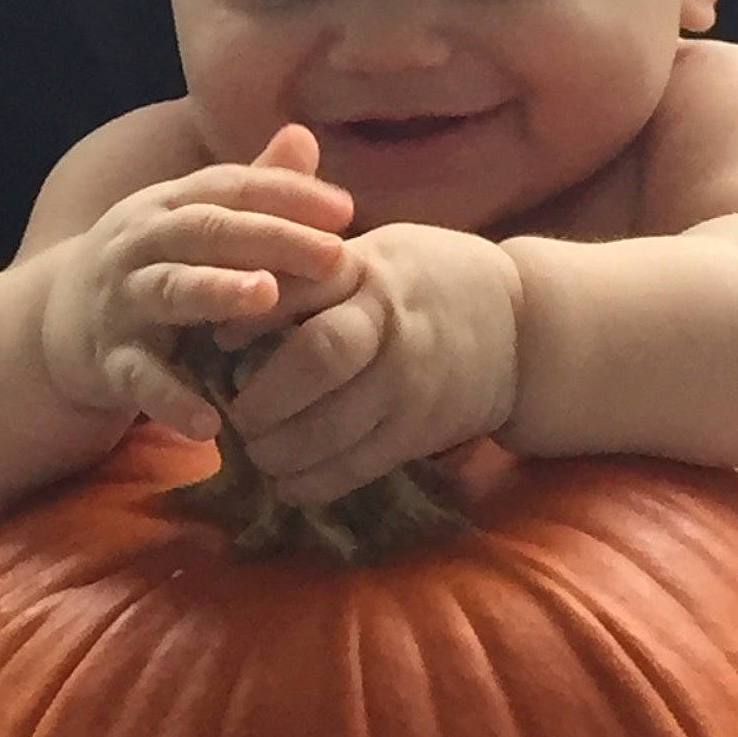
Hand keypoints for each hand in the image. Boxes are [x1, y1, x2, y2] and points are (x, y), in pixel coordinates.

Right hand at [40, 125, 354, 437]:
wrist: (60, 323)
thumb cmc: (153, 267)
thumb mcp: (193, 225)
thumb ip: (250, 189)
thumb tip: (304, 135)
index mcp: (168, 206)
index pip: (230, 188)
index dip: (286, 193)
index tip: (345, 210)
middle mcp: (141, 244)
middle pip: (207, 231)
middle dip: (271, 238)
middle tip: (332, 255)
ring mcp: (122, 301)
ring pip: (170, 290)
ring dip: (216, 291)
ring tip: (265, 297)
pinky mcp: (109, 360)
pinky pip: (140, 378)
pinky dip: (171, 399)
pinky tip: (210, 424)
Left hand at [219, 221, 523, 504]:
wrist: (521, 326)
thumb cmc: (424, 281)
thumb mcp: (376, 253)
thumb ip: (313, 268)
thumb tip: (229, 294)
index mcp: (368, 271)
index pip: (303, 283)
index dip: (252, 313)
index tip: (216, 339)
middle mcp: (389, 323)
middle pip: (318, 356)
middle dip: (264, 395)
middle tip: (237, 415)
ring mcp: (408, 381)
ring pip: (334, 423)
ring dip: (281, 449)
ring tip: (257, 453)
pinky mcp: (421, 429)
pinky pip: (361, 464)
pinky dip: (317, 481)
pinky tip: (290, 483)